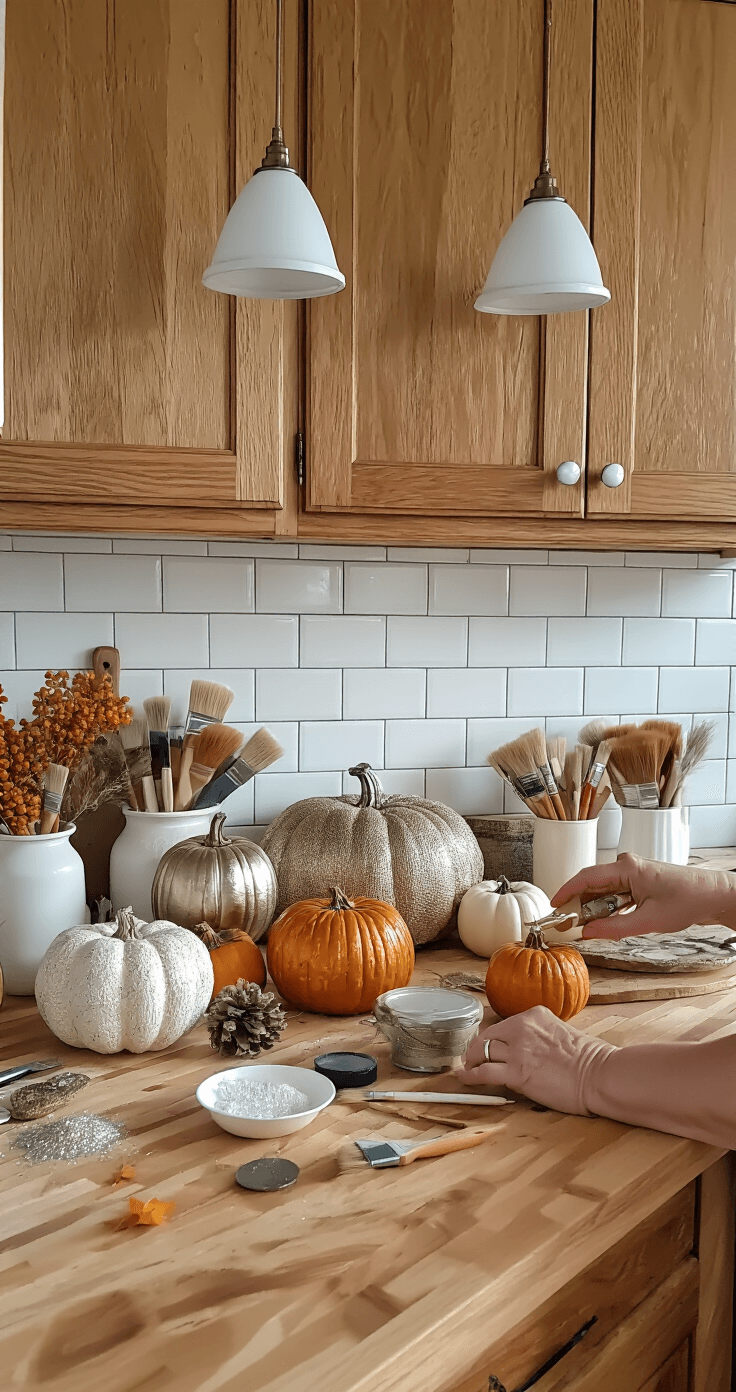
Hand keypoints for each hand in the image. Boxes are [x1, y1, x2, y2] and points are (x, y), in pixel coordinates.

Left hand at [456, 1006, 615, 1115]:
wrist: (599, 1075)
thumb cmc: (590, 1060)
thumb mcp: (561, 1033)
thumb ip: (539, 1036)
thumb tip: (524, 1050)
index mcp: (534, 1015)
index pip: (501, 1024)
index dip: (490, 1038)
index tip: (485, 1045)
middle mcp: (522, 1027)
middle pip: (486, 1036)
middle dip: (477, 1049)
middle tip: (472, 1059)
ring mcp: (518, 1049)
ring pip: (480, 1051)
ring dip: (471, 1062)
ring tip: (467, 1070)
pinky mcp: (516, 1073)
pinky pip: (483, 1072)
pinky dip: (470, 1076)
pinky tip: (465, 1079)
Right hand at [551, 853, 735, 939]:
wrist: (713, 895)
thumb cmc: (687, 901)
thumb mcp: (648, 921)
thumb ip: (615, 928)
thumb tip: (588, 933)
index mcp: (627, 867)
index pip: (586, 877)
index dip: (566, 891)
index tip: (553, 905)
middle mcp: (627, 865)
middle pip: (592, 884)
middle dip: (579, 905)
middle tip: (569, 924)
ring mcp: (634, 873)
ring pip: (604, 891)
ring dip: (596, 909)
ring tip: (587, 927)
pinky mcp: (640, 882)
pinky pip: (616, 894)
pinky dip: (609, 908)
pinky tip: (607, 922)